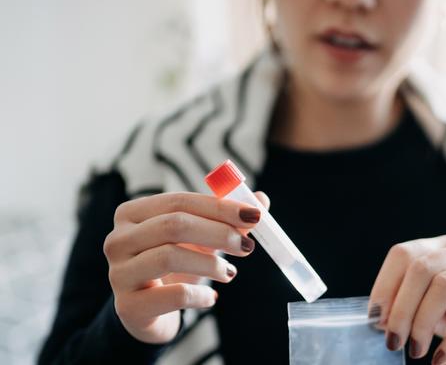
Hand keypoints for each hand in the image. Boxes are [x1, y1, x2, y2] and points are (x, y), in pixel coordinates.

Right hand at [103, 191, 269, 343]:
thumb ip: (226, 220)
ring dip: (210, 264)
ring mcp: (118, 273)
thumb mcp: (198, 241)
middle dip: (218, 233)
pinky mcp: (128, 307)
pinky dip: (199, 296)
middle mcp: (118, 239)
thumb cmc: (174, 268)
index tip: (254, 215)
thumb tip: (261, 199)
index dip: (219, 207)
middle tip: (246, 246)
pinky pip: (172, 296)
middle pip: (173, 225)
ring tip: (229, 273)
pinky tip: (211, 299)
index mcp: (132, 214)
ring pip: (169, 256)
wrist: (148, 313)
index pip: (179, 201)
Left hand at [369, 236, 445, 363]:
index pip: (404, 254)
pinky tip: (442, 358)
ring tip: (416, 350)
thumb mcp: (438, 313)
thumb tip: (381, 319)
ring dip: (423, 322)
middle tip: (394, 342)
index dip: (385, 286)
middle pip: (420, 267)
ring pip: (443, 284)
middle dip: (401, 308)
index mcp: (442, 247)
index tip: (375, 319)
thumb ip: (413, 309)